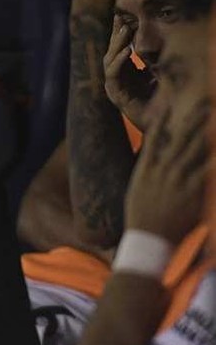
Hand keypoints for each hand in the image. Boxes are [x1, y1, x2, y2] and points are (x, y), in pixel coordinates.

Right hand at [103, 13, 155, 129]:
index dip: (120, 32)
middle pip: (112, 51)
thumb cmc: (164, 97)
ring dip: (117, 44)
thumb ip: (152, 58)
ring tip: (125, 29)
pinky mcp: (116, 95)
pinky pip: (113, 75)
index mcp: (127, 71)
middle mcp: (118, 78)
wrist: (163, 120)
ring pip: (109, 61)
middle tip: (121, 17)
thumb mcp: (159, 71)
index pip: (120, 48)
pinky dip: (118, 62)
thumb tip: (151, 39)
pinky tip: (127, 51)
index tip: (122, 15)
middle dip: (116, 34)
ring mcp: (115, 87)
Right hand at [123, 99, 210, 240]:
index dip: (162, 122)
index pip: (154, 140)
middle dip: (193, 120)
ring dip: (206, 131)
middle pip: (180, 139)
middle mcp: (161, 171)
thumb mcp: (137, 194)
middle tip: (204, 103)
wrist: (147, 241)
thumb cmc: (142, 221)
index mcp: (146, 170)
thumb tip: (150, 167)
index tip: (168, 108)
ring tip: (214, 116)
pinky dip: (214, 160)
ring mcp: (176, 180)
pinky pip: (207, 170)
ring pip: (194, 149)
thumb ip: (146, 177)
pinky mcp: (190, 191)